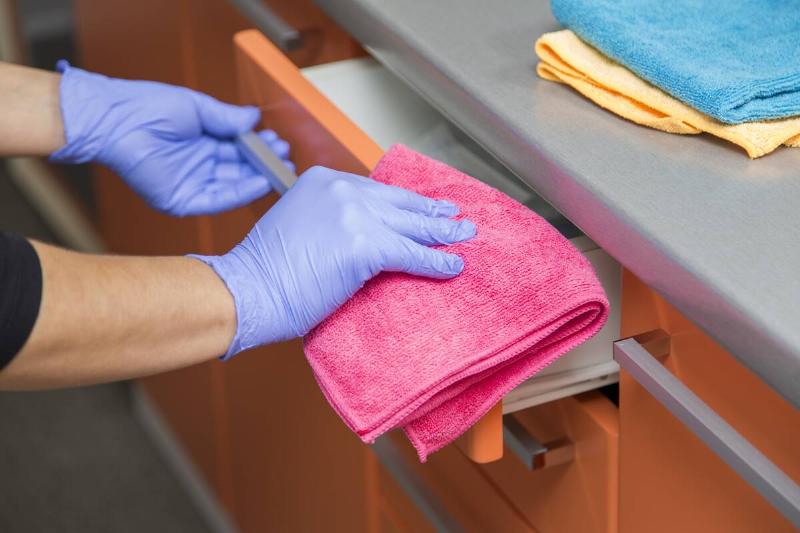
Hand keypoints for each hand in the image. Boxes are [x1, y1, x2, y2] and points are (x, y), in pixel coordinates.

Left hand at [50, 61, 291, 215]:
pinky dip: (240, 194)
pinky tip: (259, 183)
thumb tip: (254, 117)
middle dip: (264, 164)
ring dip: (258, 180)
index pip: (238, 149)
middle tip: (286, 158)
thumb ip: (227, 118)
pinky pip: (217, 200)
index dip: (259, 147)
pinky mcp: (181, 200)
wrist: (114, 120)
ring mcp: (190, 183)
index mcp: (201, 141)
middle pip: (239, 169)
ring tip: (280, 170)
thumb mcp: (197, 108)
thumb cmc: (146, 107)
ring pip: (232, 186)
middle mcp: (198, 164)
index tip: (278, 142)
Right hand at [191, 166, 476, 357]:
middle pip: (398, 202)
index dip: (403, 202)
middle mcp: (341, 189)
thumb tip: (362, 240)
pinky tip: (453, 265)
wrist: (247, 290)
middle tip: (455, 214)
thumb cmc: (265, 271)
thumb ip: (330, 221)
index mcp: (323, 180)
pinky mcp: (365, 245)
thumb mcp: (297, 226)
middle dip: (430, 210)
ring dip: (442, 232)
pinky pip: (411, 253)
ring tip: (465, 235)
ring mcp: (354, 215)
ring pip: (411, 225)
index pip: (376, 190)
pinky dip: (435, 260)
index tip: (421, 206)